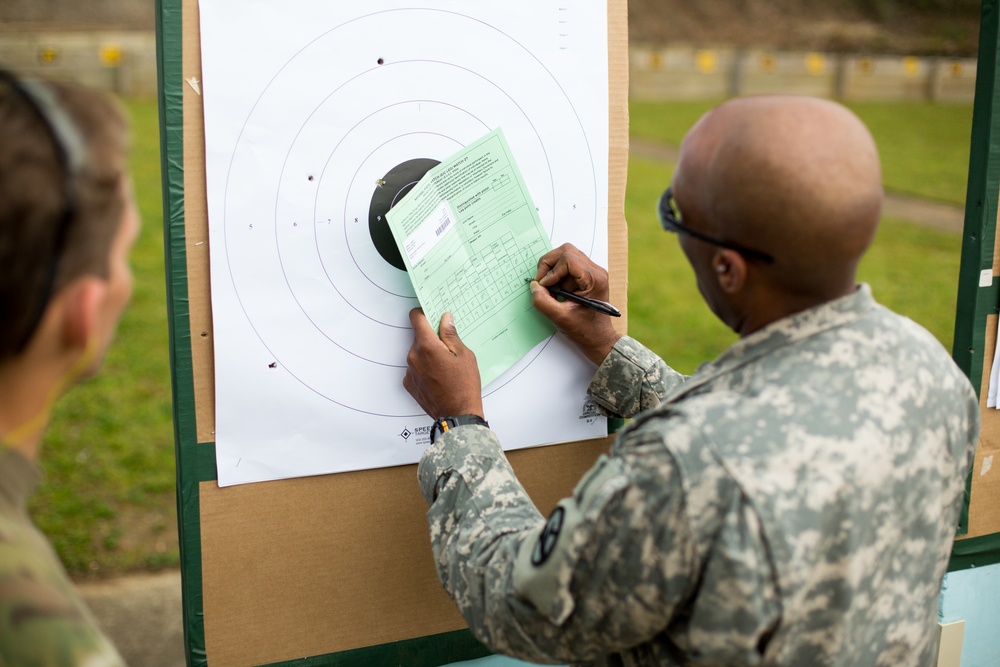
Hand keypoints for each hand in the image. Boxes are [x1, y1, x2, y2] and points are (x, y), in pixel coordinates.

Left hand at [403, 309, 484, 419]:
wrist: (457, 415)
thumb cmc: (464, 386)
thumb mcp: (464, 355)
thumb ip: (451, 335)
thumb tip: (445, 319)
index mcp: (427, 346)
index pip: (416, 318)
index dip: (424, 313)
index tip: (431, 314)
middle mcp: (413, 357)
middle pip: (418, 337)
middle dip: (431, 338)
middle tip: (448, 347)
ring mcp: (409, 371)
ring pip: (417, 353)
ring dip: (428, 354)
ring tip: (445, 367)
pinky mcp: (408, 383)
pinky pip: (415, 368)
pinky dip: (424, 368)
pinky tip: (438, 377)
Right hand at [531, 243, 620, 364]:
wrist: (598, 339)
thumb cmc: (585, 330)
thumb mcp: (560, 318)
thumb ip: (543, 301)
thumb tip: (534, 285)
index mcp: (594, 279)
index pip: (568, 259)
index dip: (551, 271)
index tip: (544, 286)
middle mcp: (596, 271)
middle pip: (567, 251)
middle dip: (549, 265)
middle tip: (542, 282)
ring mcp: (592, 272)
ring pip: (566, 256)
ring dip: (553, 270)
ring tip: (550, 287)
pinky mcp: (586, 276)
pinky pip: (568, 265)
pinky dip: (557, 274)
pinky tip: (556, 289)